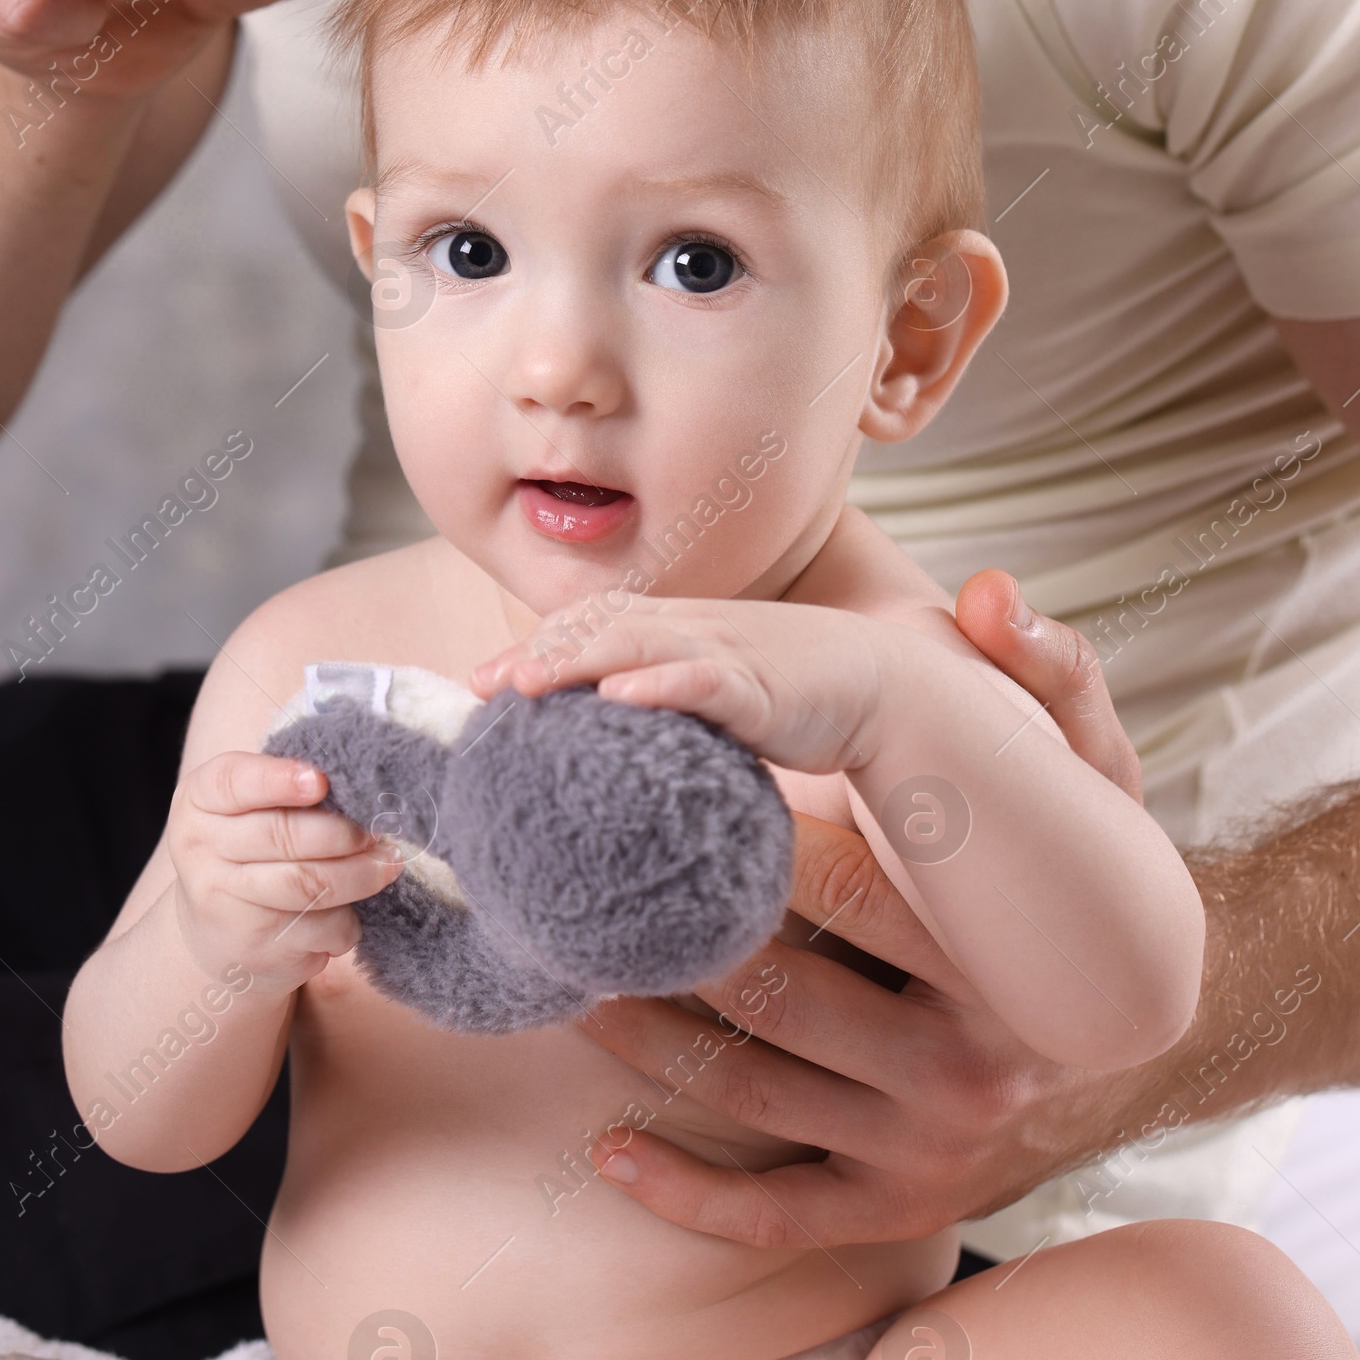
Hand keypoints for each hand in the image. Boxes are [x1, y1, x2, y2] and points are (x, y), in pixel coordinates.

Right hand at [168, 751, 401, 992]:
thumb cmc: (251, 850)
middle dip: (342, 832)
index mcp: (199, 800)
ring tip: (386, 865)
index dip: (279, 780)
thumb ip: (292, 789)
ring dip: (359, 875)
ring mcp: (222, 902)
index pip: (232, 781)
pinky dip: (347, 921)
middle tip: (377, 832)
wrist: (219, 933)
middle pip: (281, 834)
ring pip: (307, 884)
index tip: (322, 781)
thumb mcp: (251, 809)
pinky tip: (349, 912)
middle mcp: (199, 849)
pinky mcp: (253, 946)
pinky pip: (319, 926)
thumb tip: (361, 787)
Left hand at [472, 593, 888, 773]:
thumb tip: (601, 736)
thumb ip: (660, 701)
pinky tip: (623, 696)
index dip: (536, 645)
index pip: (591, 623)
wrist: (877, 684)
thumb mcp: (709, 690)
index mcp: (676, 628)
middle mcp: (691, 629)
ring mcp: (725, 654)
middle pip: (601, 628)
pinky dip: (663, 684)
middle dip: (538, 654)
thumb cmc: (787, 690)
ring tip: (529, 684)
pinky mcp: (760, 687)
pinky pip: (706, 681)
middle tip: (482, 686)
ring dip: (579, 659)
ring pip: (641, 643)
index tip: (482, 682)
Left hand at [571, 570, 1150, 1244]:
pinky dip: (684, 1193)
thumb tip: (992, 590)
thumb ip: (1056, 681)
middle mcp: (970, 1070)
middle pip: (775, 994)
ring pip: (752, 1096)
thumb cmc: (1096, 896)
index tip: (650, 789)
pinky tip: (606, 1150)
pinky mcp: (899, 1212)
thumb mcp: (1106, 785)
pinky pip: (774, 1219)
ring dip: (645, 1042)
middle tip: (575, 883)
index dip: (735, 836)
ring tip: (566, 976)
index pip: (843, 888)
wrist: (1168, 1049)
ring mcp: (930, 1152)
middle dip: (661, 935)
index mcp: (1003, 964)